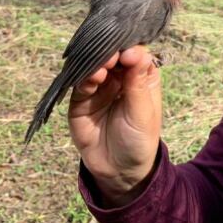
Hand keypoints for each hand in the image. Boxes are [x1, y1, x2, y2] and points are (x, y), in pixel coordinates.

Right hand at [71, 43, 165, 201]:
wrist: (118, 172)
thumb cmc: (138, 141)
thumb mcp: (143, 114)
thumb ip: (137, 83)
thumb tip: (136, 52)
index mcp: (140, 78)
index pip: (135, 54)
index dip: (131, 50)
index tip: (129, 53)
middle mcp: (118, 79)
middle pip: (113, 56)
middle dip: (111, 53)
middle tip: (112, 56)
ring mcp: (98, 88)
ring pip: (95, 67)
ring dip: (97, 64)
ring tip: (102, 68)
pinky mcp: (80, 101)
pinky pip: (80, 84)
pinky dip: (84, 79)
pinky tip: (91, 78)